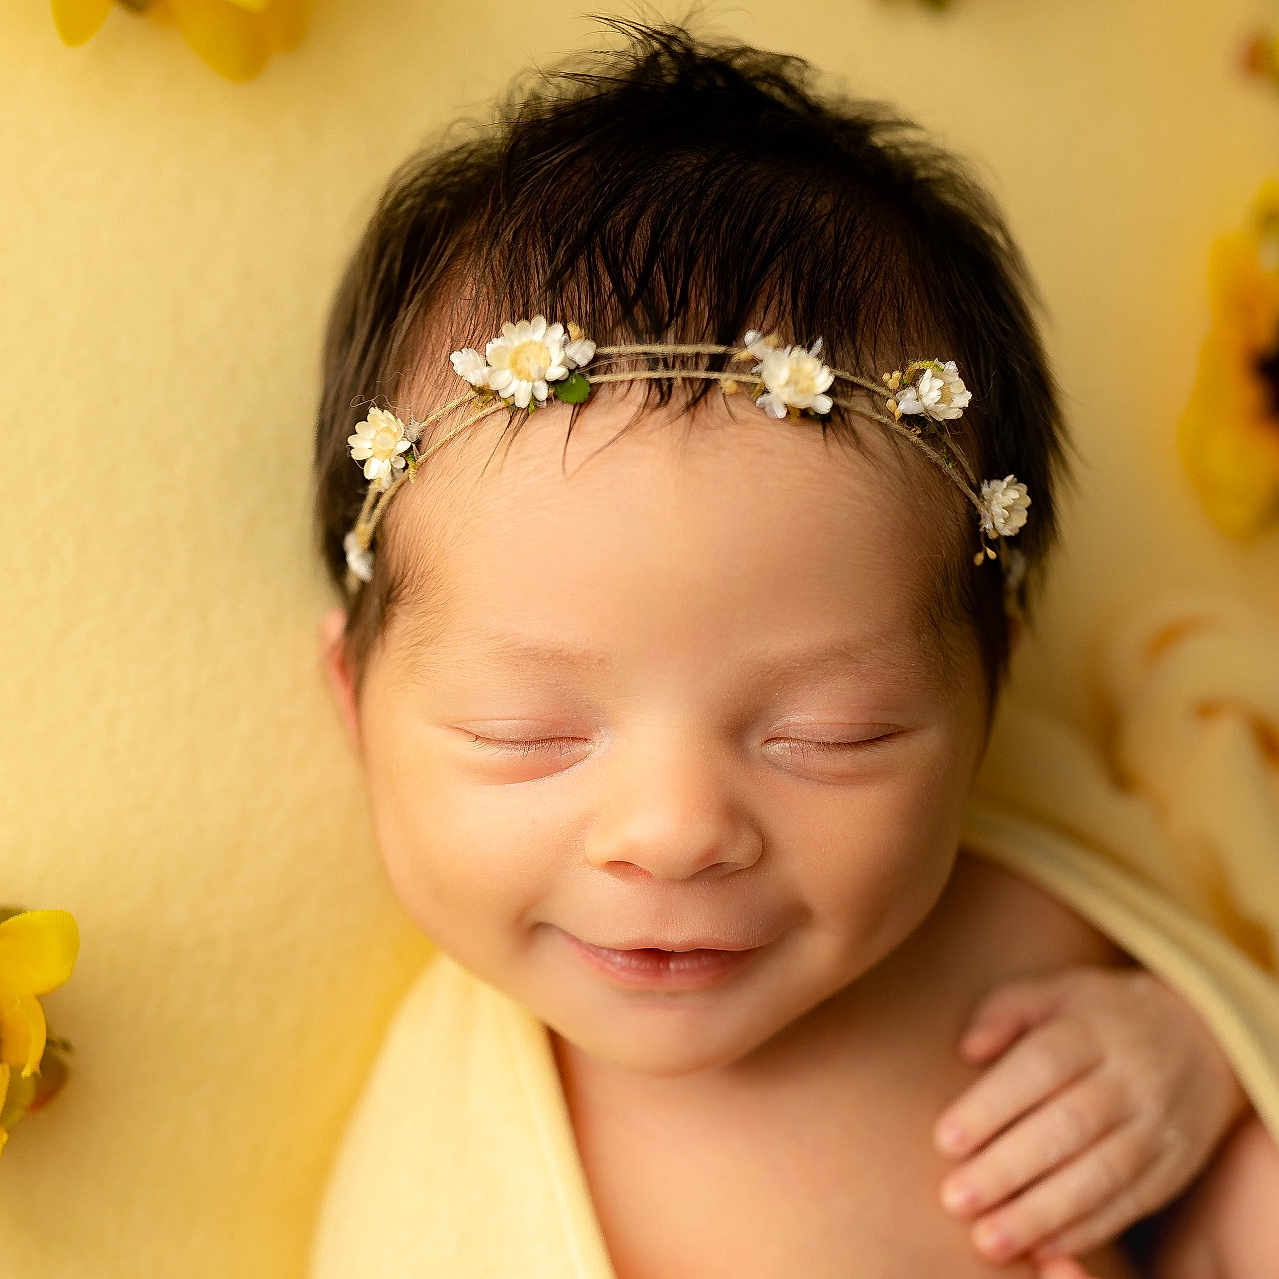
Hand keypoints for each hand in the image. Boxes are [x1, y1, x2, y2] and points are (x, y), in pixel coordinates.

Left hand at [932, 964, 1248, 1264]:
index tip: (945, 1140)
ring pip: (1100, 1175)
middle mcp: (1130, 1079)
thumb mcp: (1054, 992)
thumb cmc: (1097, 1016)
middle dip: (1008, 1168)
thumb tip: (967, 1050)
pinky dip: (1085, 1231)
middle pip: (1067, 1127)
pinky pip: (1129, 1204)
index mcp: (1093, 1031)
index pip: (1041, 1066)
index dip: (993, 1104)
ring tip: (988, 1241)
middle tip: (955, 1200)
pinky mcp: (1173, 1169)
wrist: (1200, 1036)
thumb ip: (1005, 1013)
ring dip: (1041, 1213)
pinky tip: (1041, 1250)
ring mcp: (1157, 1127)